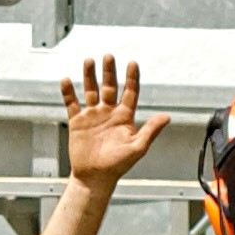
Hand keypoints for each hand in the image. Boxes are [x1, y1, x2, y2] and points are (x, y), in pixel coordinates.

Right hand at [59, 54, 169, 193]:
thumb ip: (151, 131)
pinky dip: (69, 92)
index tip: (132, 63)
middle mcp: (109, 112)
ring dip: (89, 76)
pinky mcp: (78, 121)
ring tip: (89, 61)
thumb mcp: (137, 148)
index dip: (132, 78)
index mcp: (125, 117)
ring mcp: (93, 116)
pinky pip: (72, 103)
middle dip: (109, 71)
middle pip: (110, 86)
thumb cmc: (118, 166)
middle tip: (108, 56)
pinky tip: (67, 80)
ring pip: (91, 90)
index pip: (130, 92)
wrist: (95, 177)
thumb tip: (167, 117)